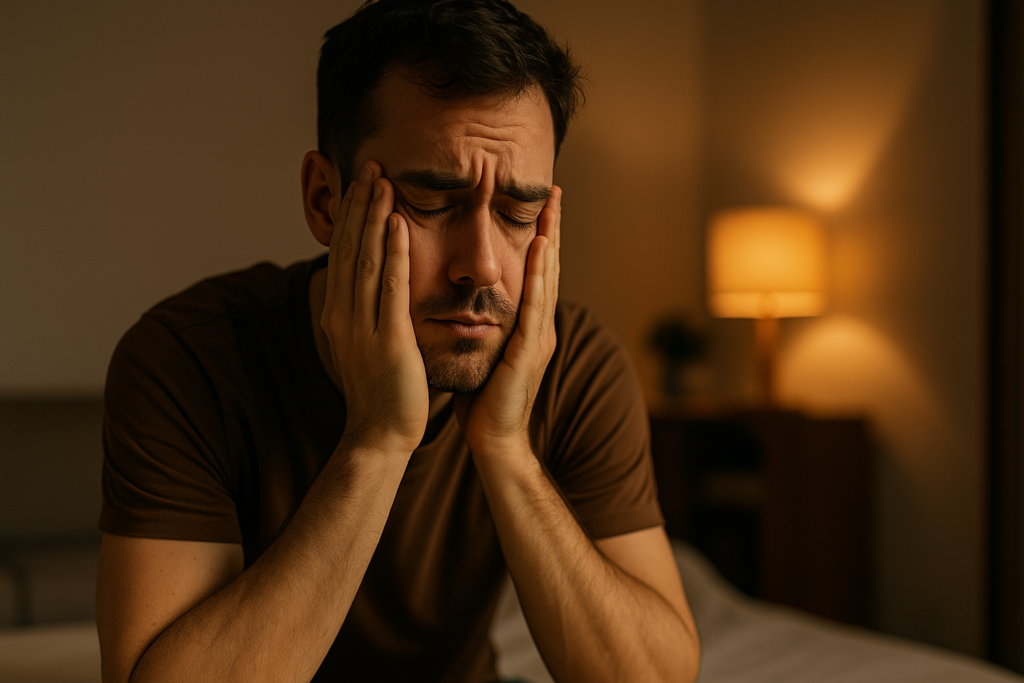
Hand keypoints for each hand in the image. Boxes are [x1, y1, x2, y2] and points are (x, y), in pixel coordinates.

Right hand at [322, 161, 428, 455]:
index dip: (351, 215)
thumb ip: (367, 311)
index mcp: (338, 313)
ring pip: (366, 259)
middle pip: (350, 248)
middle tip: (370, 164)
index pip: (344, 253)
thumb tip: (373, 285)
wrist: (380, 435)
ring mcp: (362, 326)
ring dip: (373, 217)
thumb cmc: (381, 391)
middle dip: (360, 204)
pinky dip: (393, 253)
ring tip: (382, 180)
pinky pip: (390, 288)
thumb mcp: (366, 342)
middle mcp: (344, 314)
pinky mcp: (387, 339)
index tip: (362, 182)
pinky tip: (398, 224)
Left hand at [454, 186, 561, 458]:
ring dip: (551, 240)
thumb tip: (464, 304)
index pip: (534, 275)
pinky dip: (540, 274)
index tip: (538, 207)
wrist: (493, 440)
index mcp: (527, 327)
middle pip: (547, 269)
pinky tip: (540, 248)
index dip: (538, 240)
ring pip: (547, 279)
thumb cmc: (483, 401)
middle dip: (552, 229)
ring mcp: (539, 338)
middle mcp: (539, 327)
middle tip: (555, 192)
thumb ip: (483, 326)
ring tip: (553, 207)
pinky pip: (535, 304)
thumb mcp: (484, 352)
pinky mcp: (529, 350)